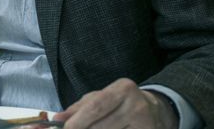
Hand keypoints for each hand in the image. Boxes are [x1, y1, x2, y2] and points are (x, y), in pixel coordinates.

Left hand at [53, 78, 178, 128]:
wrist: (157, 110)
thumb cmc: (121, 103)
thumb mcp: (101, 98)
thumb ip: (78, 108)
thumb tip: (57, 118)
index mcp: (122, 89)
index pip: (96, 106)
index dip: (79, 120)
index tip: (65, 128)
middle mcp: (136, 104)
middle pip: (102, 126)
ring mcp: (145, 122)